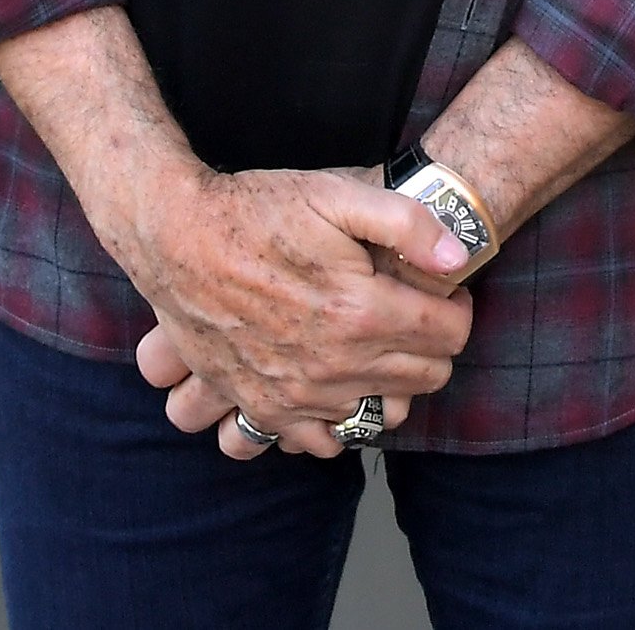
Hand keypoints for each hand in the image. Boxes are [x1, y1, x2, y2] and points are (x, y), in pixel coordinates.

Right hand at [116, 166, 472, 455]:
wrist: (176, 237)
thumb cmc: (256, 211)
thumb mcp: (336, 194)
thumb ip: (408, 222)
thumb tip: (459, 258)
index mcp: (361, 311)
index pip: (450, 334)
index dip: (457, 308)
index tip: (444, 291)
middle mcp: (334, 365)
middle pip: (425, 378)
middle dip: (432, 345)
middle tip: (413, 312)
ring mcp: (297, 395)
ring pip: (381, 413)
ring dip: (391, 382)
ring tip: (377, 343)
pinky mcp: (264, 408)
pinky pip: (323, 442)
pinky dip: (340, 420)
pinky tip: (338, 384)